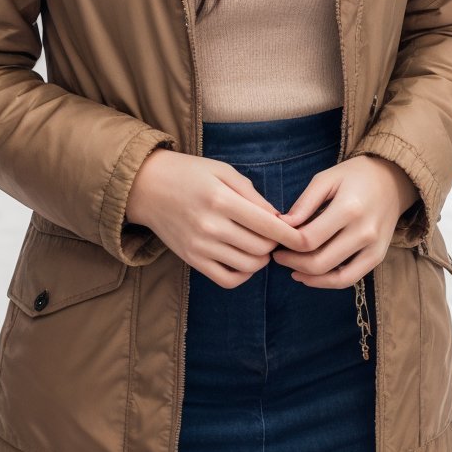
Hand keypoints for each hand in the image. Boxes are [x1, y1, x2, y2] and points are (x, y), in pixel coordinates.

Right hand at [125, 148, 306, 288]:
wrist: (146, 186)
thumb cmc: (189, 173)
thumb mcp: (223, 171)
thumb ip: (252, 195)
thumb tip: (279, 219)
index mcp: (221, 200)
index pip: (268, 226)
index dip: (292, 235)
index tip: (305, 237)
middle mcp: (211, 226)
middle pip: (261, 249)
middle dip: (276, 244)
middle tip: (276, 234)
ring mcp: (200, 246)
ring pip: (248, 266)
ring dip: (261, 259)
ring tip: (261, 245)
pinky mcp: (192, 260)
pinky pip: (227, 280)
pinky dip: (243, 274)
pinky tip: (244, 259)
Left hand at [271, 155, 418, 289]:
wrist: (393, 179)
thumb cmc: (355, 175)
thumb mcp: (326, 179)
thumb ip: (304, 203)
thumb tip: (283, 225)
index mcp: (349, 208)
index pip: (309, 239)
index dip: (287, 244)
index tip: (275, 240)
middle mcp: (364, 232)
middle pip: (320, 262)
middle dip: (293, 263)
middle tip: (278, 256)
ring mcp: (374, 247)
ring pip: (336, 277)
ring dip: (309, 277)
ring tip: (292, 269)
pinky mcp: (378, 256)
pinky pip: (351, 279)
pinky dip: (329, 282)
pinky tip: (311, 276)